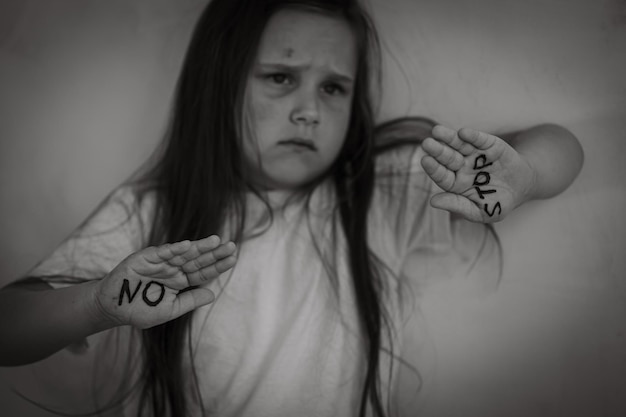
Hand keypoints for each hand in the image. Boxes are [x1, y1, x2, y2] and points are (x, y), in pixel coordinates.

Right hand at [93, 235, 236, 328]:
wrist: (111, 308)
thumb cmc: (139, 310)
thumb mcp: (169, 310)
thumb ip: (190, 301)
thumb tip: (213, 294)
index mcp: (180, 282)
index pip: (203, 273)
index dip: (217, 266)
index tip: (233, 259)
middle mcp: (173, 270)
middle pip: (197, 260)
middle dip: (214, 253)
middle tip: (231, 246)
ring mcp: (161, 262)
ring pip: (183, 253)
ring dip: (199, 247)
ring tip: (215, 241)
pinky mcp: (146, 258)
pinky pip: (162, 252)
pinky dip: (174, 248)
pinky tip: (188, 245)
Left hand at [421, 125, 534, 222]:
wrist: (522, 188)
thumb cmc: (497, 202)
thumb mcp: (480, 212)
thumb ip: (458, 206)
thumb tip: (433, 201)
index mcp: (456, 184)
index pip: (442, 175)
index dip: (433, 169)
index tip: (425, 160)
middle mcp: (462, 167)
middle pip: (447, 158)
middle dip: (437, 151)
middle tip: (426, 144)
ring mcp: (475, 154)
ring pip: (459, 145)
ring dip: (448, 137)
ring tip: (437, 131)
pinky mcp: (489, 145)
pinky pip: (479, 139)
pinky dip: (472, 136)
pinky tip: (463, 133)